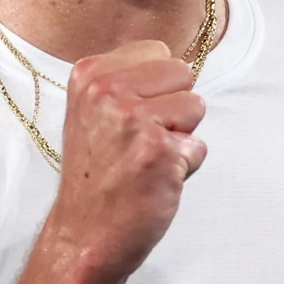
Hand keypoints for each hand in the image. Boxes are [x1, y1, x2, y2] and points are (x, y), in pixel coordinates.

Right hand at [49, 40, 205, 283]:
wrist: (84, 232)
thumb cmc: (97, 173)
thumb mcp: (92, 110)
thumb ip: (126, 80)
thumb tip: (178, 62)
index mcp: (89, 73)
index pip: (158, 51)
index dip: (155, 88)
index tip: (127, 118)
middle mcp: (107, 90)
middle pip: (183, 72)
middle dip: (173, 107)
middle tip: (139, 141)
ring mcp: (132, 119)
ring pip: (196, 107)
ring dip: (180, 137)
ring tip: (145, 160)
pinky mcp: (159, 151)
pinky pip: (199, 147)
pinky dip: (185, 168)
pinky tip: (153, 180)